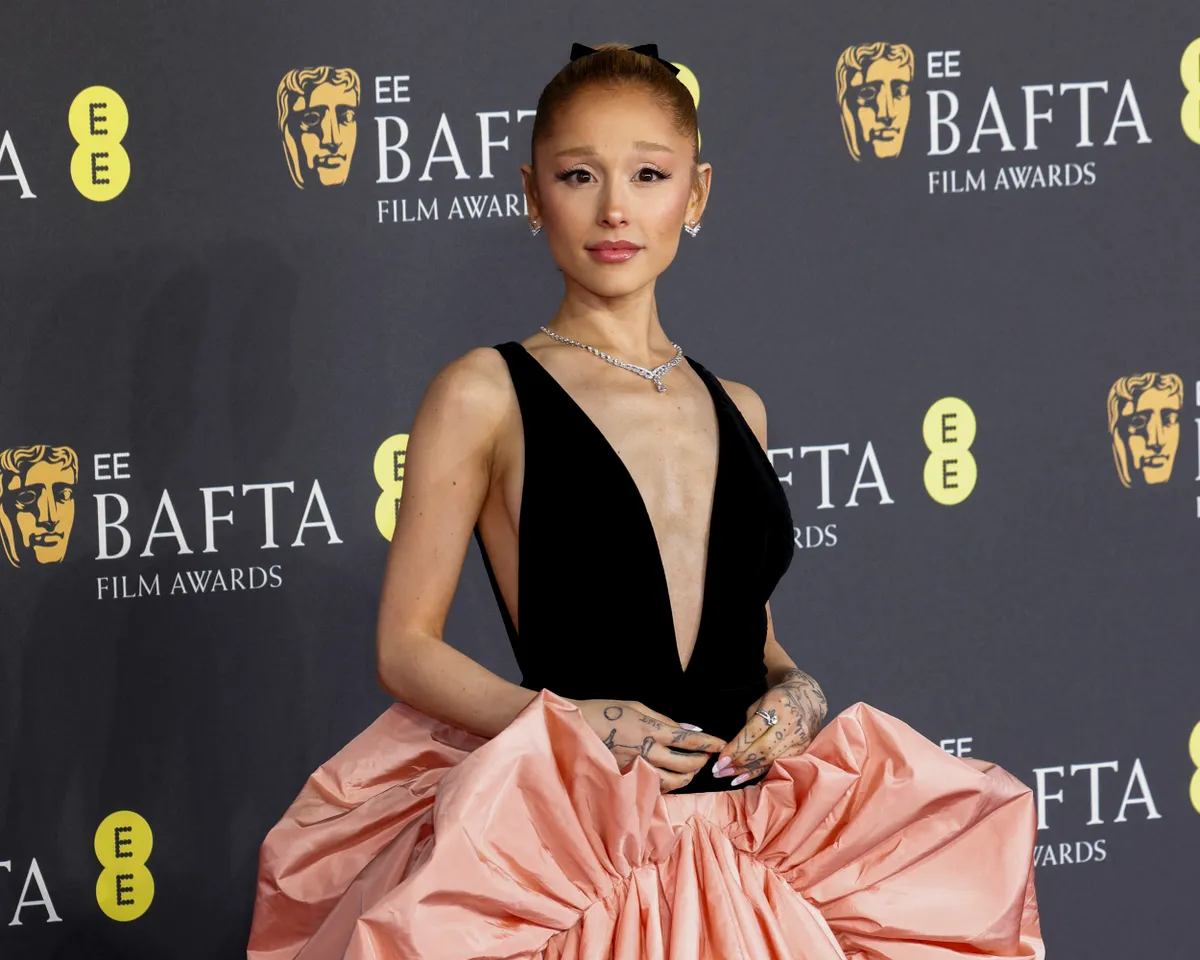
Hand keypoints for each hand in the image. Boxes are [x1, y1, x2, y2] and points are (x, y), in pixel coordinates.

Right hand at [571, 699, 726, 792]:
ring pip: (673, 781)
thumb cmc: (605, 711)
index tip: (721, 744)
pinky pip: (655, 786)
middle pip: (686, 764)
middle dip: (701, 762)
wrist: (575, 729)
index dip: (709, 743)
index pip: (690, 740)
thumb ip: (664, 720)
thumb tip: (688, 730)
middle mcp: (649, 751)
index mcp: (652, 729)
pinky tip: (672, 779)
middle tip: (706, 758)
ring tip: (692, 770)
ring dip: (688, 777)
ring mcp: (638, 768)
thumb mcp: (636, 706)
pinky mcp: (629, 779)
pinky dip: (669, 784)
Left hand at [712, 668, 826, 786]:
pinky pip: (779, 764)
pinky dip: (761, 773)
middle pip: (763, 749)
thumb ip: (748, 725)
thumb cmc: (777, 700)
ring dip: (748, 771)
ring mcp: (799, 738)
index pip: (753, 731)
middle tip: (720, 771)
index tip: (720, 759)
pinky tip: (746, 778)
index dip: (736, 747)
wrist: (809, 699)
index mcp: (776, 705)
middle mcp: (790, 723)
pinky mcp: (803, 749)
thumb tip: (732, 750)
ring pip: (771, 760)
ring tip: (729, 777)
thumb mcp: (760, 703)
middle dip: (739, 762)